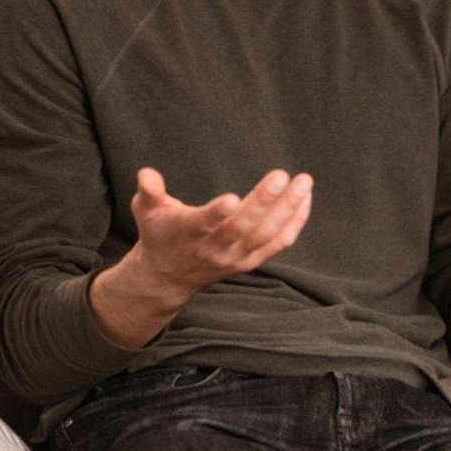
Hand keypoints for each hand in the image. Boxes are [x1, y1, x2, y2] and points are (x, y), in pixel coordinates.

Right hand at [126, 167, 313, 302]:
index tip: (233, 197)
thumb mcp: (146, 211)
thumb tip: (145, 174)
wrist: (169, 276)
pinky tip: (305, 198)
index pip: (203, 224)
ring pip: (266, 236)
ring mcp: (235, 257)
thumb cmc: (160, 233)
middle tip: (280, 175)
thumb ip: (148, 192)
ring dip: (287, 209)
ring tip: (304, 182)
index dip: (216, 213)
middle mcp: (213, 249)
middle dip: (263, 202)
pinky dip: (295, 222)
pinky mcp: (250, 261)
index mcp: (187, 233)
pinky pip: (278, 243)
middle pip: (242, 228)